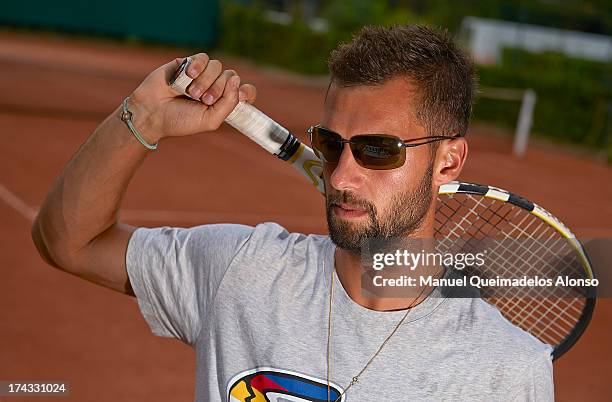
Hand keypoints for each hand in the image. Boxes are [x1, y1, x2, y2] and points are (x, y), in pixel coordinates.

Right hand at [127, 53, 256, 142]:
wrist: (151, 113)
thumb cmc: (180, 120)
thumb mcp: (210, 120)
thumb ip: (228, 103)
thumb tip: (237, 79)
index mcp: (222, 102)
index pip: (244, 91)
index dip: (247, 91)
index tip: (241, 95)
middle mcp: (214, 87)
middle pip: (231, 76)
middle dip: (218, 89)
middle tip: (202, 99)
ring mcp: (202, 74)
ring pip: (217, 66)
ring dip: (205, 80)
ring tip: (191, 92)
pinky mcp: (188, 63)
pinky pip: (203, 57)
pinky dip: (198, 66)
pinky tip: (188, 75)